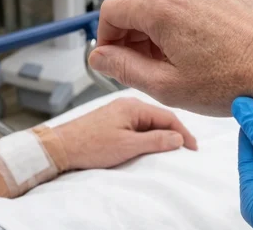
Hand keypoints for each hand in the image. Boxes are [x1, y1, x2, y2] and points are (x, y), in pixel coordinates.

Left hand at [52, 98, 197, 170]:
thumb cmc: (89, 146)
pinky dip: (148, 134)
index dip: (183, 132)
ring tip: (170, 148)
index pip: (168, 116)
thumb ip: (155, 140)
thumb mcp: (128, 146)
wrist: (59, 147)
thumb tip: (178, 138)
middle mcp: (127, 103)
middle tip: (186, 149)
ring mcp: (119, 111)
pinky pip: (137, 124)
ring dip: (160, 133)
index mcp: (133, 105)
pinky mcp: (112, 119)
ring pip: (148, 121)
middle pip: (159, 117)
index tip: (193, 147)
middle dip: (174, 132)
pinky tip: (150, 143)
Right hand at [89, 0, 252, 115]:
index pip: (112, 9)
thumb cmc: (237, 81)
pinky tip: (200, 46)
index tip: (113, 58)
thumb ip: (123, 68)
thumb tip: (100, 57)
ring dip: (159, 23)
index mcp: (163, 4)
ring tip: (176, 58)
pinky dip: (185, 15)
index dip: (106, 37)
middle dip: (132, 31)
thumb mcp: (167, 85)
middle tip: (143, 64)